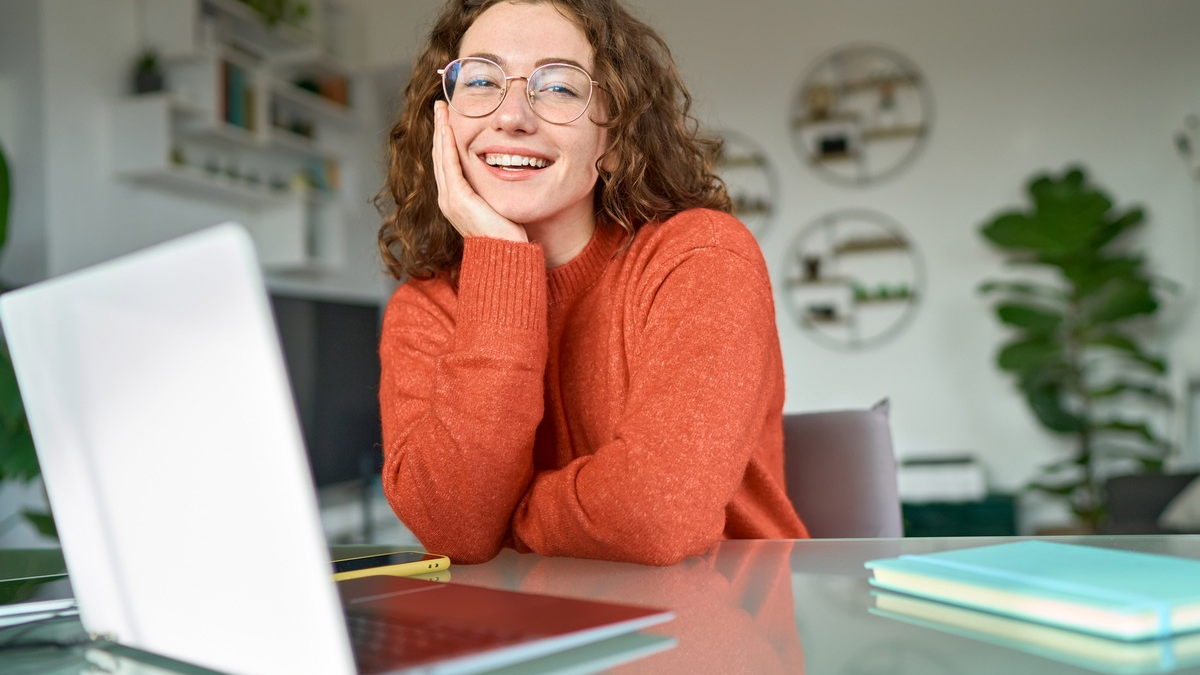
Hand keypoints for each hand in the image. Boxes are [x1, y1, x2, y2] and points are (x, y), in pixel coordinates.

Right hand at [432, 101, 527, 242]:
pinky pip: (450, 165)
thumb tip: (508, 172)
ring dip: (441, 130)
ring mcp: (450, 199)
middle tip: (440, 106)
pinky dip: (447, 145)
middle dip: (440, 128)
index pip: (446, 162)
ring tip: (441, 109)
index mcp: (455, 200)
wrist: (506, 256)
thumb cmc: (507, 236)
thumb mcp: (498, 205)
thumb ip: (493, 190)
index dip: (446, 138)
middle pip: (439, 155)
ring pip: (441, 156)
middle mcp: (447, 199)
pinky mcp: (457, 199)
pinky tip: (448, 127)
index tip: (448, 118)